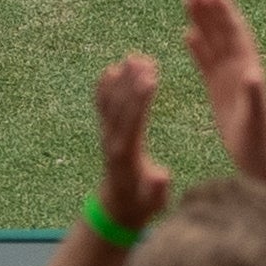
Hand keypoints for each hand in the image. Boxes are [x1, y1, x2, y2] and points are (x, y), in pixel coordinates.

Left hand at [91, 54, 173, 236]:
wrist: (117, 208)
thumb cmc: (140, 205)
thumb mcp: (153, 203)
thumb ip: (157, 189)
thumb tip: (162, 176)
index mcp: (125, 155)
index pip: (132, 122)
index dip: (140, 100)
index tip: (150, 79)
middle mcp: (112, 141)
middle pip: (120, 107)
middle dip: (132, 82)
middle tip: (144, 60)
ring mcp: (106, 135)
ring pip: (111, 103)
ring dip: (121, 80)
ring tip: (134, 57)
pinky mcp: (106, 132)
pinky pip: (103, 106)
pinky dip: (105, 87)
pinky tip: (111, 70)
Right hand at [184, 0, 265, 189]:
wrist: (262, 164)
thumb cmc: (262, 145)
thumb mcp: (257, 122)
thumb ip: (255, 97)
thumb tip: (252, 73)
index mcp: (250, 71)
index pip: (236, 35)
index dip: (224, 13)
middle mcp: (240, 70)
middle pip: (223, 33)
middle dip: (210, 11)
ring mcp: (229, 80)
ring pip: (214, 44)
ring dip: (203, 23)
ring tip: (189, 1)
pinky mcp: (219, 92)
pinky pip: (207, 63)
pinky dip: (198, 48)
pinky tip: (187, 35)